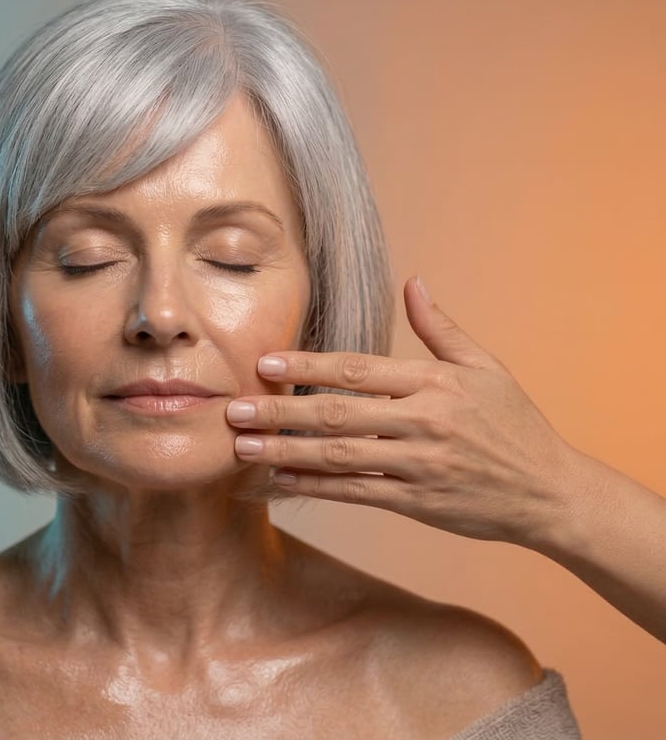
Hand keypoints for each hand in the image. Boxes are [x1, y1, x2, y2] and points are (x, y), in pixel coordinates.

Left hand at [228, 276, 581, 545]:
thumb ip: (441, 327)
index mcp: (435, 382)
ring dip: (286, 450)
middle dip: (280, 410)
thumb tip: (413, 282)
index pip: (358, 369)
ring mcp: (418, 465)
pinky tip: (280, 479)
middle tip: (234, 408)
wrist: (551, 493)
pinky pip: (356, 493)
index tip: (264, 362)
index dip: (307, 365)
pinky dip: (315, 486)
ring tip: (243, 446)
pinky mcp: (416, 502)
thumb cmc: (515, 424)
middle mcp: (424, 422)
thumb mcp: (486, 367)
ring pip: (340, 456)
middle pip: (338, 413)